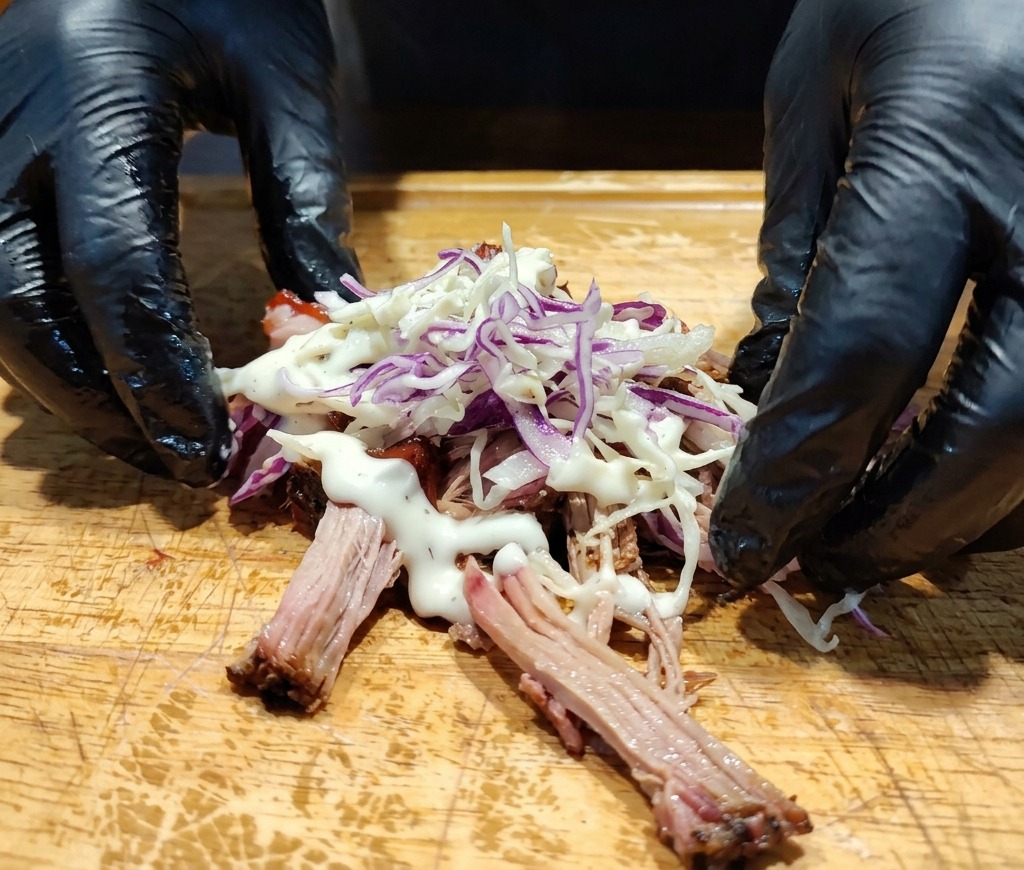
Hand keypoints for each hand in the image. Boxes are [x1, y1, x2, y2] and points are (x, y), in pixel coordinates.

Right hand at [0, 0, 359, 485]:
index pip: (112, 264)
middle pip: (17, 301)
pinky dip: (45, 342)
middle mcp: (11, 124)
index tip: (205, 439)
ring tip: (145, 435)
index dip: (154, 367)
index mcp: (93, 92)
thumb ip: (302, 192)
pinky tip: (103, 376)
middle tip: (173, 460)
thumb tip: (324, 316)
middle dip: (94, 399)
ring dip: (62, 385)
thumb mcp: (285, 75)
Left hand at [710, 0, 1023, 591]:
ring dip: (972, 513)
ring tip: (882, 535)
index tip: (744, 541)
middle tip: (819, 561)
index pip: (862, 354)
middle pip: (1002, 423)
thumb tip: (775, 389)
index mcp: (952, 139)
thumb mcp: (819, 82)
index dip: (797, 469)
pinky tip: (965, 477)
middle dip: (900, 521)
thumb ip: (798, 238)